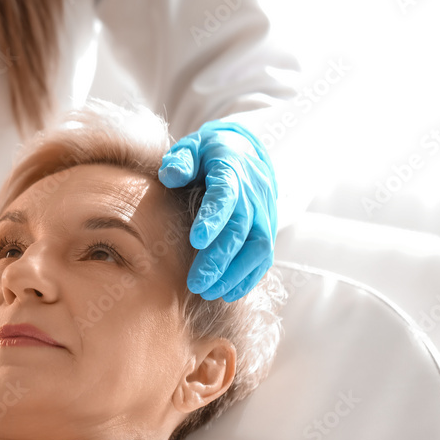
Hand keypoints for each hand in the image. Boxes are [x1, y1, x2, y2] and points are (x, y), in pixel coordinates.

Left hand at [159, 120, 276, 301]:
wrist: (246, 153)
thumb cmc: (209, 154)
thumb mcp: (192, 146)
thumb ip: (181, 160)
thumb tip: (171, 175)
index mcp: (232, 170)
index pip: (226, 195)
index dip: (214, 217)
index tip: (196, 240)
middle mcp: (253, 194)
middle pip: (243, 229)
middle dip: (220, 259)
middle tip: (196, 283)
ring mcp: (265, 214)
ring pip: (259, 248)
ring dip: (235, 274)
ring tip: (208, 292)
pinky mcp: (268, 230)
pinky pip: (265, 258)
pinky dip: (248, 278)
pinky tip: (227, 293)